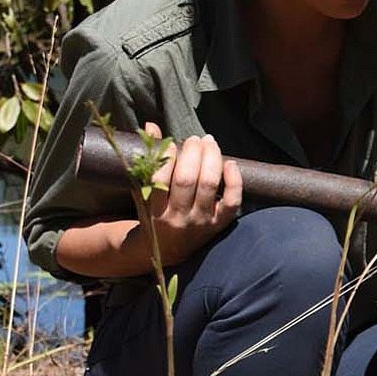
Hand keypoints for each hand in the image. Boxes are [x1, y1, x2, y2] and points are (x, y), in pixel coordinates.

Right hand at [141, 122, 240, 265]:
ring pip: (209, 185)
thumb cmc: (153, 213)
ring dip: (211, 158)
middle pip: (187, 179)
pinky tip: (231, 163)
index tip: (172, 143)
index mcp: (154, 210)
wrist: (167, 250)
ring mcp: (200, 222)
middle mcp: (178, 217)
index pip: (160, 180)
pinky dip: (235, 181)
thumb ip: (148, 160)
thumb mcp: (142, 191)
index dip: (167, 157)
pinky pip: (232, 202)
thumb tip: (151, 126)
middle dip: (192, 153)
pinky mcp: (218, 224)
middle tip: (195, 139)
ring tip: (209, 142)